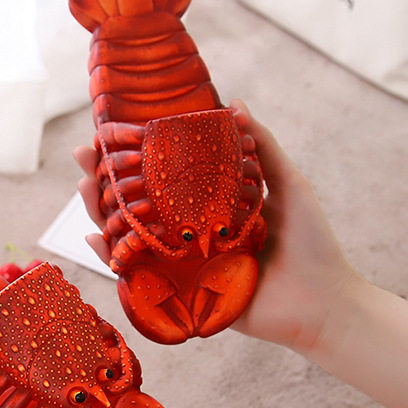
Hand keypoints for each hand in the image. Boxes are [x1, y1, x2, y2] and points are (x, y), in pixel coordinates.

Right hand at [74, 103, 357, 356]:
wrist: (324, 304)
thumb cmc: (312, 245)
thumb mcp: (289, 186)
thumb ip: (264, 148)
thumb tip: (235, 103)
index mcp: (213, 208)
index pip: (167, 177)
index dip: (138, 156)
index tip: (113, 133)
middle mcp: (192, 234)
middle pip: (139, 205)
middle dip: (107, 181)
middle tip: (85, 158)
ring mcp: (184, 265)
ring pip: (131, 237)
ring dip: (101, 213)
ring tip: (83, 188)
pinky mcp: (182, 295)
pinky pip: (139, 277)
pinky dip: (113, 259)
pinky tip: (95, 239)